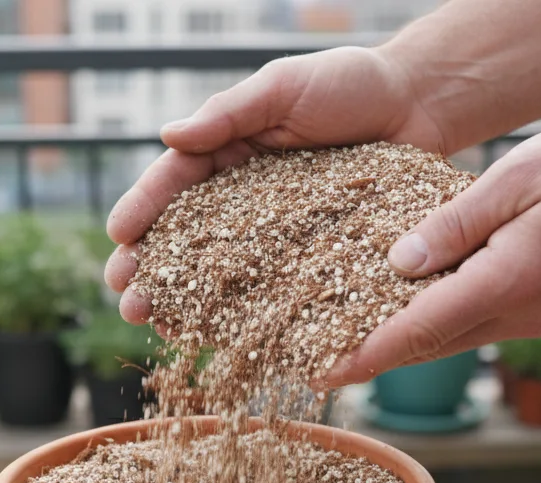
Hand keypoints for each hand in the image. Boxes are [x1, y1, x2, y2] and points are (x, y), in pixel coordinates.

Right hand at [104, 45, 446, 322]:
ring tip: (157, 328)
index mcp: (226, 152)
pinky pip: (274, 292)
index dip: (144, 209)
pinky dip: (245, 317)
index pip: (173, 182)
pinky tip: (220, 340)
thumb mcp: (283, 88)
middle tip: (126, 300)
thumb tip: (169, 136)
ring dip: (185, 304)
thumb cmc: (350, 84)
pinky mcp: (312, 260)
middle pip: (186, 238)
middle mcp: (243, 199)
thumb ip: (228, 113)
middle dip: (151, 271)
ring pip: (221, 274)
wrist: (421, 105)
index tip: (119, 236)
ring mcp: (276, 234)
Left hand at [326, 120, 540, 385]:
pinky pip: (476, 324)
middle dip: (372, 358)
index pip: (419, 330)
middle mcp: (520, 315)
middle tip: (317, 365)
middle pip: (428, 346)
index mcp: (509, 281)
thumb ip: (454, 224)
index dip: (365, 354)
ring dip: (403, 343)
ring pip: (452, 338)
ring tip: (348, 340)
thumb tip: (398, 264)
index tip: (321, 373)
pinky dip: (437, 323)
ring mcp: (535, 319)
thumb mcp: (516, 177)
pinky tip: (409, 307)